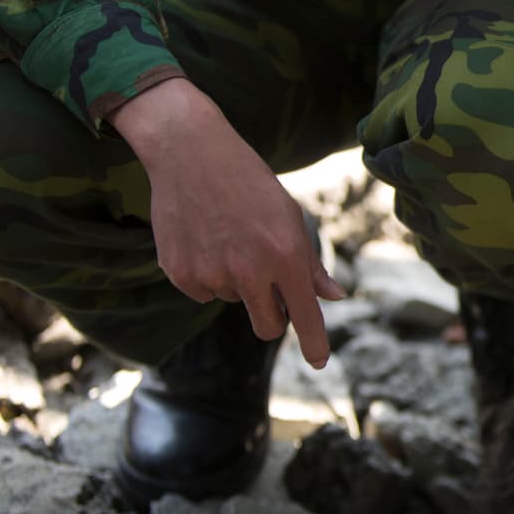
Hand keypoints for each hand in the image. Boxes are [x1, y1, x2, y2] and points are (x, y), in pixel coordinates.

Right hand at [108, 79, 344, 368]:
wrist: (191, 152)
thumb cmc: (250, 183)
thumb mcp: (290, 217)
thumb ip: (310, 264)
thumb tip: (334, 297)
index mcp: (285, 256)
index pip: (305, 316)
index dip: (315, 344)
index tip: (318, 362)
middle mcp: (250, 270)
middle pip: (268, 326)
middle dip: (272, 317)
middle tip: (266, 286)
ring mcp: (213, 273)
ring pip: (234, 302)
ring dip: (236, 283)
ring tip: (228, 238)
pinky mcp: (180, 272)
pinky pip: (203, 292)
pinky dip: (206, 275)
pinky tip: (204, 240)